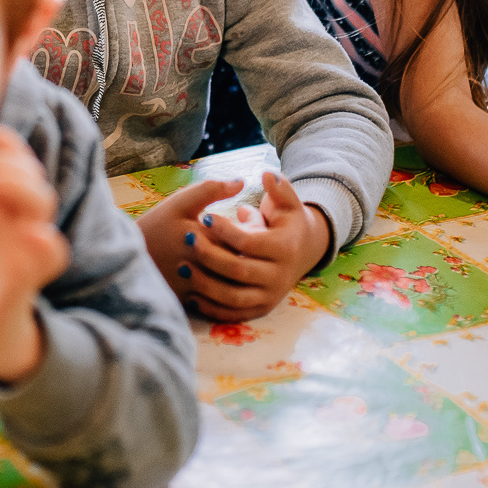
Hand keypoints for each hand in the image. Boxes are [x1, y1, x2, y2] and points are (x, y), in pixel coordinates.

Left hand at [0, 125, 69, 384]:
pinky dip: (40, 247)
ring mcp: (25, 250)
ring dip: (22, 189)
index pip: (15, 163)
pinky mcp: (25, 282)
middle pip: (31, 178)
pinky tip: (30, 235)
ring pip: (43, 209)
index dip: (5, 142)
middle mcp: (18, 223)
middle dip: (9, 162)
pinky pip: (45, 260)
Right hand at [136, 176, 244, 306]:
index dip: (251, 233)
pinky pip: (215, 301)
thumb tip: (241, 182)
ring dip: (238, 274)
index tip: (249, 226)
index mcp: (200, 237)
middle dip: (247, 254)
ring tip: (236, 261)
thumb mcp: (180, 203)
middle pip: (238, 262)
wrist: (124, 256)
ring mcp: (192, 285)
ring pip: (230, 284)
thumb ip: (211, 189)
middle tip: (248, 246)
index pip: (241, 238)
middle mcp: (199, 265)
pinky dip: (224, 291)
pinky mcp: (186, 300)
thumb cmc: (156, 225)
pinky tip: (223, 280)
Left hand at [142, 173, 332, 322]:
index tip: (204, 216)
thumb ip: (280, 188)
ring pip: (233, 297)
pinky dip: (211, 307)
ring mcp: (269, 296)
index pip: (249, 242)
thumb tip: (267, 173)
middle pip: (238, 270)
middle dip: (210, 256)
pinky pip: (233, 314)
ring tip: (183, 267)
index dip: (225, 230)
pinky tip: (191, 293)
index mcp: (285, 249)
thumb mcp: (289, 203)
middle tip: (187, 240)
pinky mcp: (260, 309)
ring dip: (205, 284)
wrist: (304, 252)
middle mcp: (279, 277)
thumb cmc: (288, 222)